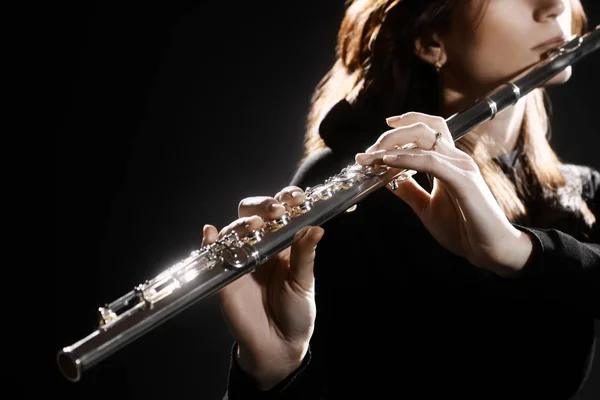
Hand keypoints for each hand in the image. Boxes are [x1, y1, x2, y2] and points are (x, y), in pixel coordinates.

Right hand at [202, 186, 323, 389]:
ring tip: (254, 226)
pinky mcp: (223, 276)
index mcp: (282, 242)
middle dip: (262, 205)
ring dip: (242, 223)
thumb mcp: (303, 282)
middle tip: (276, 211)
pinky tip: (211, 233)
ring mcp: (239, 258)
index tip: (295, 197)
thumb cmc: (296, 312)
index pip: (280, 211)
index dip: (285, 199)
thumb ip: (305, 255)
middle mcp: (259, 245)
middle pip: (252, 212)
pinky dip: (209, 241)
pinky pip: (212, 255)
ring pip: (233, 230)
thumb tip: (317, 228)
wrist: (279, 345)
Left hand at [355, 112, 532, 276]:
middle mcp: (456, 160)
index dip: (404, 125)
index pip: (429, 129)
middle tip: (368, 151)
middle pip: (424, 129)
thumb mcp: (427, 207)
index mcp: (449, 163)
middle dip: (391, 135)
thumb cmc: (463, 229)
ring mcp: (461, 168)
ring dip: (392, 146)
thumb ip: (409, 191)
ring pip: (425, 141)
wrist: (489, 251)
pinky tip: (388, 162)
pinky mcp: (464, 182)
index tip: (381, 132)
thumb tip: (386, 178)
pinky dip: (407, 159)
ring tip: (370, 157)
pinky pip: (431, 163)